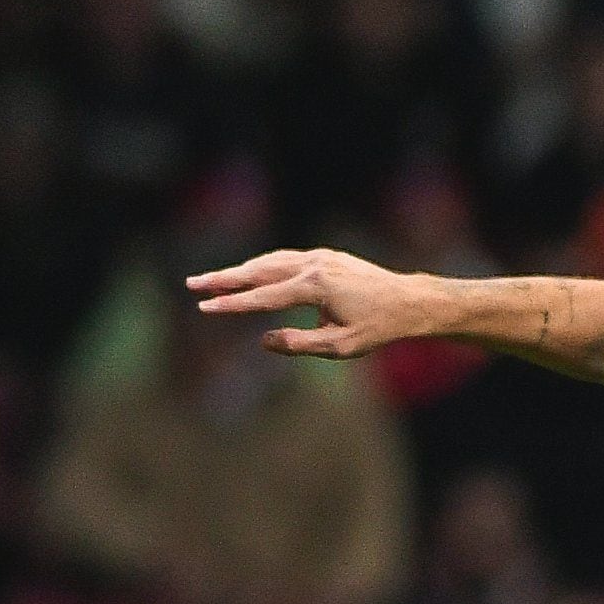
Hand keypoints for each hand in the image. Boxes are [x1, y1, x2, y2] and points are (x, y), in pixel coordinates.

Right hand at [186, 247, 440, 356]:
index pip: (262, 297)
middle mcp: (314, 265)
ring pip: (270, 261)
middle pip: (258, 271)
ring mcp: (320, 257)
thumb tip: (263, 340)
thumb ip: (299, 344)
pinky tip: (250, 273)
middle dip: (224, 278)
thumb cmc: (378, 328)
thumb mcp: (340, 347)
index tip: (204, 307)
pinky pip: (286, 259)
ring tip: (213, 280)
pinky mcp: (325, 256)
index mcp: (315, 287)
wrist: (410, 302)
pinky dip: (263, 265)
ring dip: (240, 270)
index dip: (231, 304)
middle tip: (193, 285)